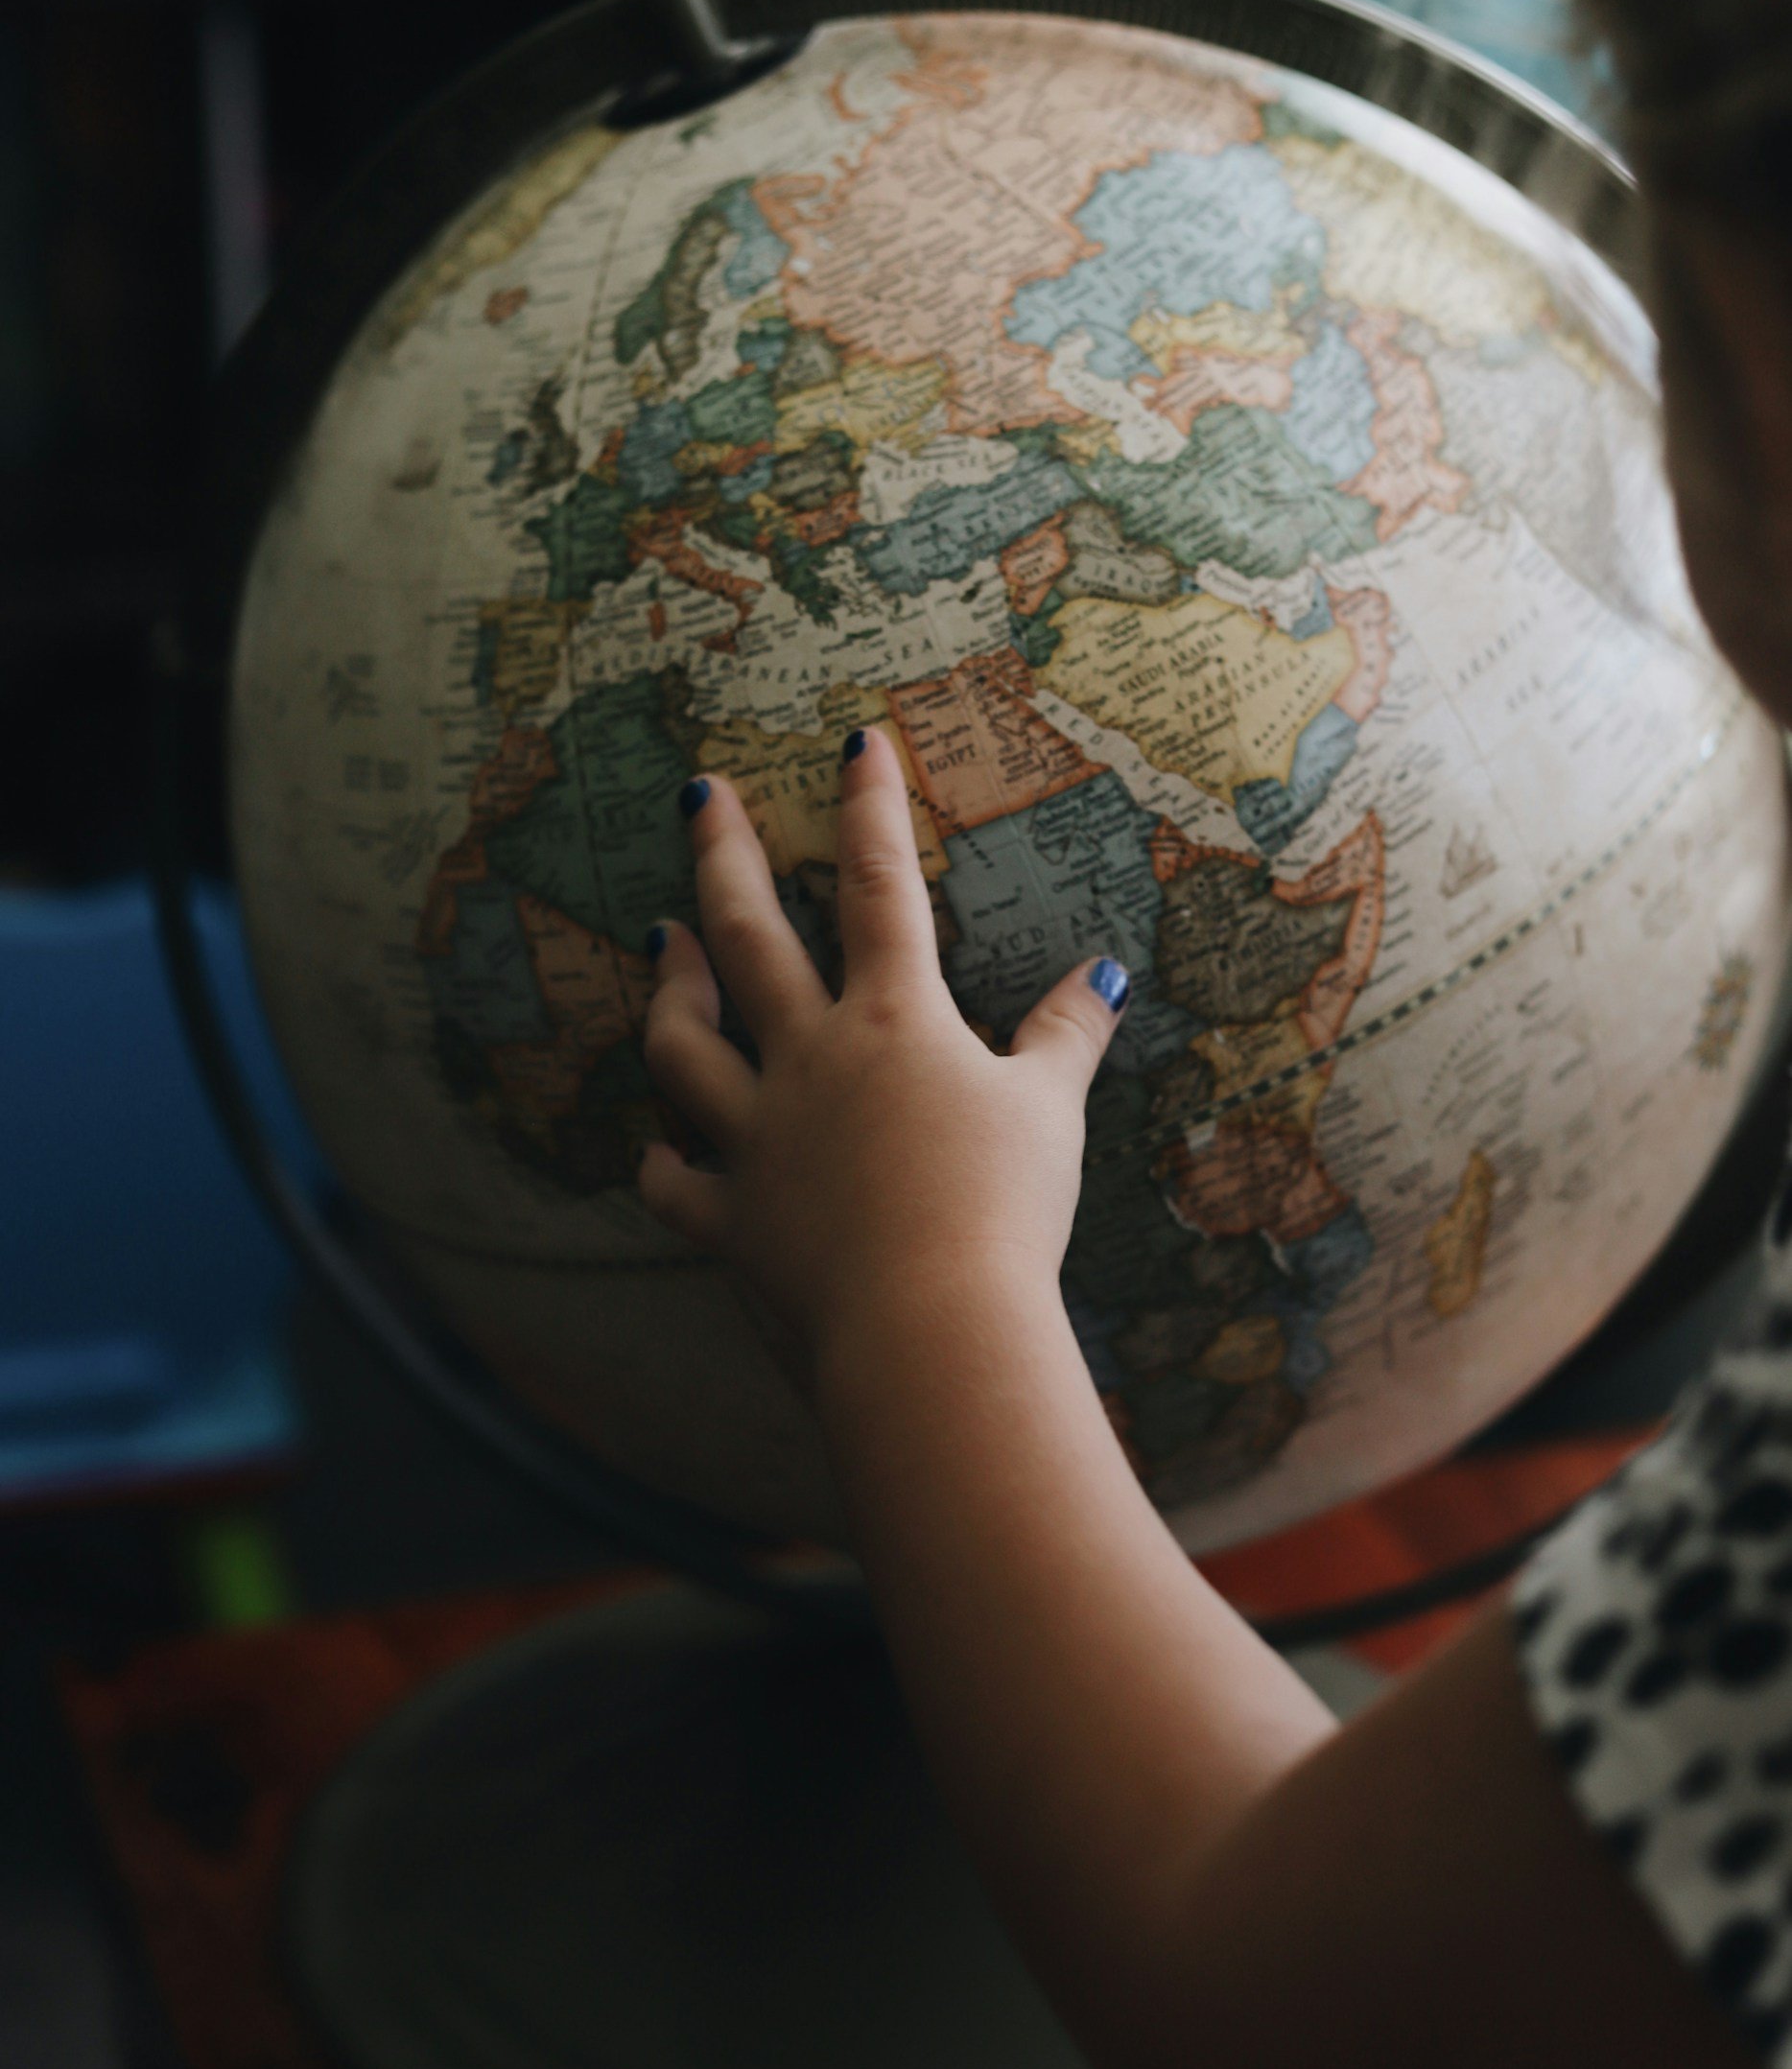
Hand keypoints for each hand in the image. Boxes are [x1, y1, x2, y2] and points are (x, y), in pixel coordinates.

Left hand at [637, 726, 1131, 1361]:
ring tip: (659, 947)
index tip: (853, 742)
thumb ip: (1066, 1036)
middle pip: (748, 938)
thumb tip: (1105, 974)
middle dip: (721, 855)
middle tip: (697, 795)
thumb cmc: (1003, 1212)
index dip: (868, 807)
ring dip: (670, 990)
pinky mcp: (733, 1220)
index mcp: (894, 1022)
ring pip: (686, 1047)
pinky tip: (657, 1146)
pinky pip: (677, 1182)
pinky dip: (663, 1161)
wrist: (930, 1326)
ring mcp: (758, 1139)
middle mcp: (810, 1062)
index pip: (878, 886)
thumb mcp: (1050, 1113)